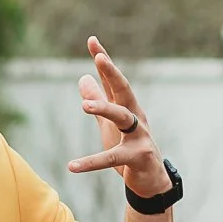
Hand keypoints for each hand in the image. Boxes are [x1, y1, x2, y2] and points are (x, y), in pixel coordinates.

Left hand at [67, 38, 168, 200]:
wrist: (150, 181)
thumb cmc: (129, 150)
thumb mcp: (108, 124)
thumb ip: (98, 101)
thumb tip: (82, 77)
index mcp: (127, 107)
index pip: (113, 80)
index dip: (103, 61)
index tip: (92, 40)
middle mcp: (136, 117)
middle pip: (124, 90)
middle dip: (113, 72)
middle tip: (100, 57)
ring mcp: (139, 136)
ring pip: (122, 118)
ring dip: (104, 109)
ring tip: (84, 105)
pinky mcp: (138, 157)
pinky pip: (111, 158)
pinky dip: (91, 162)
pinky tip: (72, 166)